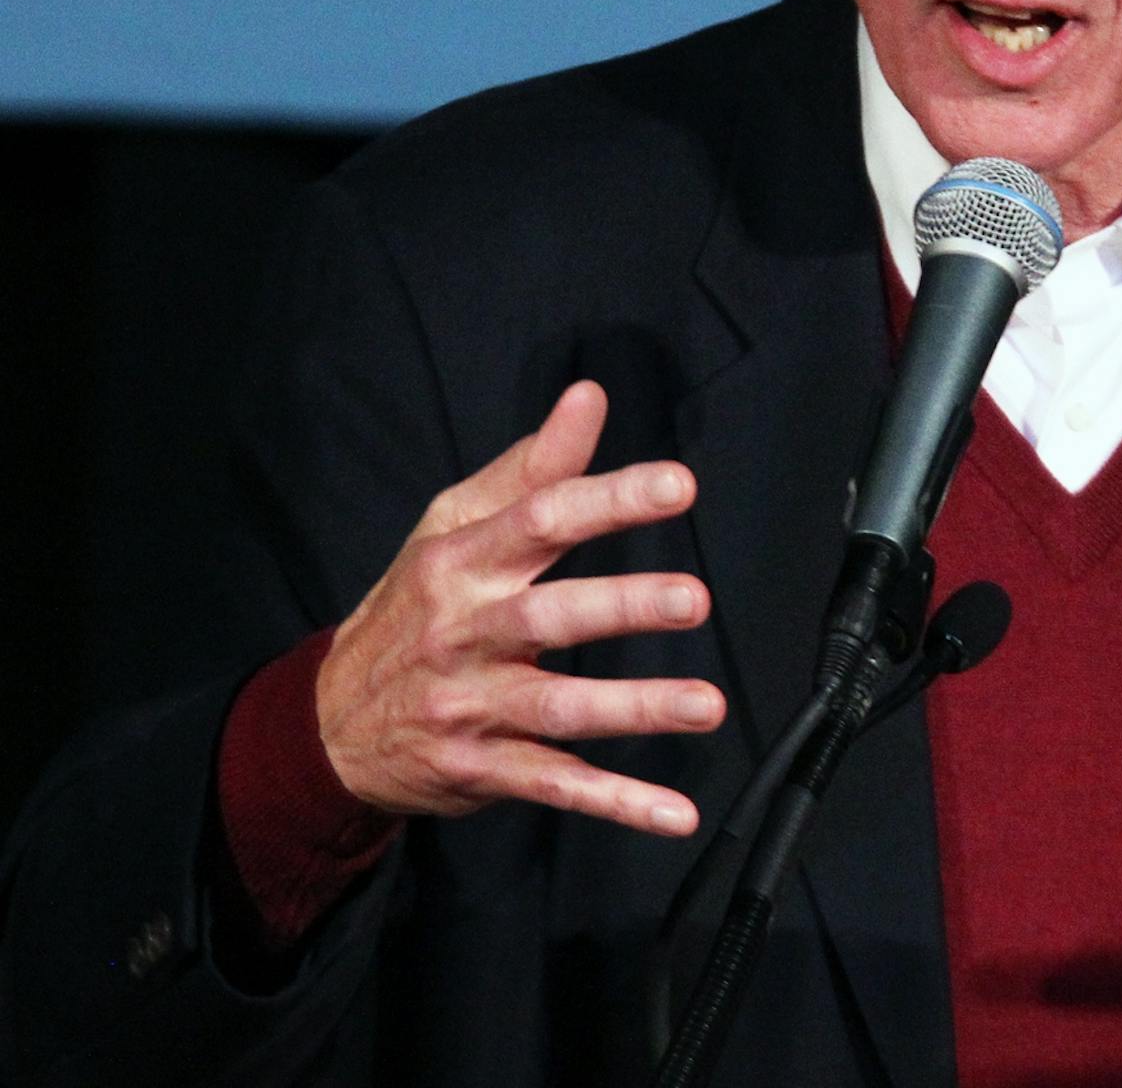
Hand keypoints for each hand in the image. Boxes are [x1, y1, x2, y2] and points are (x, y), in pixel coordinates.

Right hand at [315, 380, 724, 835]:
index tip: (677, 485)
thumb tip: (589, 396)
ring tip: (707, 705)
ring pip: (557, 711)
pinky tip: (675, 815)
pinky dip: (615, 804)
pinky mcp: (482, 770)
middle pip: (548, 617)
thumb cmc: (411, 606)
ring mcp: (471, 708)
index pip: (540, 520)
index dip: (609, 499)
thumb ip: (532, 467)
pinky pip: (555, 786)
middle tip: (695, 599)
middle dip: (623, 607)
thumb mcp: (452, 526)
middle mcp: (464, 634)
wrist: (325, 724)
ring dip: (634, 709)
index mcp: (462, 564)